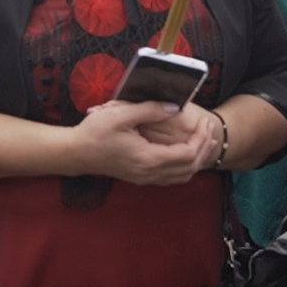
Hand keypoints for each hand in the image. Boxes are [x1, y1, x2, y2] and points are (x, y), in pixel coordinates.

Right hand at [73, 100, 210, 185]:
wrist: (75, 153)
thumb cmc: (94, 132)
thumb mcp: (121, 114)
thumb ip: (150, 109)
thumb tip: (175, 107)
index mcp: (147, 158)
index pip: (187, 154)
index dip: (201, 139)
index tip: (205, 122)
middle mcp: (149, 173)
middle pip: (190, 168)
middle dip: (205, 149)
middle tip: (211, 130)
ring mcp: (144, 178)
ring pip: (182, 176)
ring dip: (197, 159)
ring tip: (204, 141)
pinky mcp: (140, 177)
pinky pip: (171, 177)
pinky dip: (184, 166)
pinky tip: (185, 152)